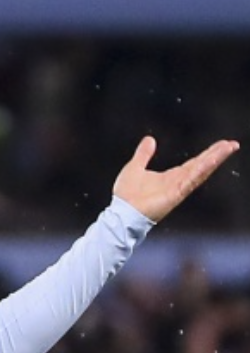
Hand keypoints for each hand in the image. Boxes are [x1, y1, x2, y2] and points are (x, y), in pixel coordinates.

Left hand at [113, 136, 238, 221]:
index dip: (207, 154)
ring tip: (228, 148)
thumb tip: (150, 140)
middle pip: (201, 165)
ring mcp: (178, 189)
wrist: (121, 212)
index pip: (194, 163)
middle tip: (231, 144)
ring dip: (214, 159)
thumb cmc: (126, 194)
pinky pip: (191, 180)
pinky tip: (211, 161)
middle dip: (216, 155)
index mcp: (171, 177)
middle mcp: (178, 182)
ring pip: (200, 171)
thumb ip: (143, 154)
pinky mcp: (175, 195)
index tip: (221, 144)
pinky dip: (201, 170)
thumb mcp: (135, 167)